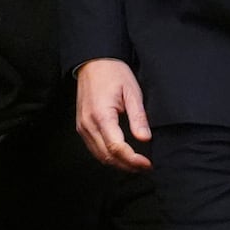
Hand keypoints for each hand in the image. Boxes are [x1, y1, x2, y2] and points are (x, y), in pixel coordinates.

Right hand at [74, 58, 151, 172]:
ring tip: (136, 164)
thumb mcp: (132, 91)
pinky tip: (121, 155)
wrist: (93, 61)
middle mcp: (88, 124)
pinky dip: (108, 156)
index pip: (116, 148)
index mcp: (101, 115)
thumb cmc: (113, 73)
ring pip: (99, 156)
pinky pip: (94, 148)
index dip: (133, 160)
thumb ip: (138, 117)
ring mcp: (82, 126)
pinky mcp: (81, 126)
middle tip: (145, 167)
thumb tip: (145, 138)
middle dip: (127, 166)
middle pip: (107, 156)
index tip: (147, 164)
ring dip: (118, 164)